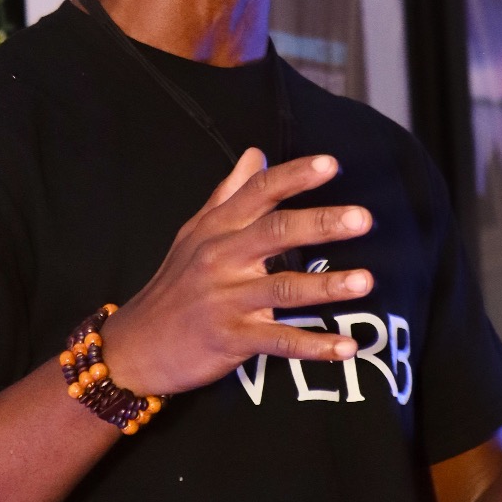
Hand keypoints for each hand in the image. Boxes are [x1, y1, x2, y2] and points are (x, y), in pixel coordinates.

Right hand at [101, 147, 373, 396]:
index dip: (294, 176)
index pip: (258, 192)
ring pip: (283, 288)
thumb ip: (229, 194)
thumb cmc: (173, 286)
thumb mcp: (194, 235)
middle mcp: (221, 259)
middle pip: (275, 233)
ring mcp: (225, 300)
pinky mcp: (230, 339)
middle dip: (321, 224)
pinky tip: (347, 347)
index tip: (332, 165)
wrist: (134, 347)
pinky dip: (314, 346)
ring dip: (326, 285)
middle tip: (363, 219)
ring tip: (366, 281)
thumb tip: (257, 154)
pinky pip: (278, 341)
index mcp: (217, 230)